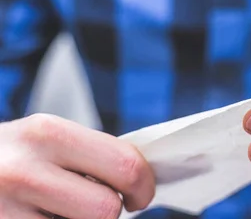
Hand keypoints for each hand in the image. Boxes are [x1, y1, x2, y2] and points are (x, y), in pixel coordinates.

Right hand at [0, 114, 154, 218]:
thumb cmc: (8, 157)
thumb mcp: (43, 139)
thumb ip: (91, 154)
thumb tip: (143, 180)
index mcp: (46, 133)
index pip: (124, 164)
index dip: (143, 185)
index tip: (140, 195)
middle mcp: (22, 171)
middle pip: (105, 210)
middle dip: (110, 212)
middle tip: (99, 207)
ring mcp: (3, 210)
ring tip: (56, 211)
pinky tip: (36, 218)